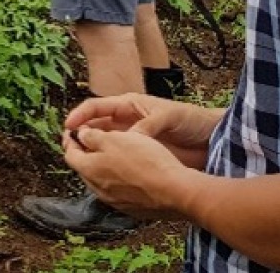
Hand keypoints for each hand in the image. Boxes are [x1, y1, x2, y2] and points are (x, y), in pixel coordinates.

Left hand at [62, 123, 191, 219]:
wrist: (175, 191)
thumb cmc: (145, 161)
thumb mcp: (115, 139)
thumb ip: (92, 137)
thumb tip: (80, 135)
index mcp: (89, 170)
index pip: (70, 154)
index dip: (71, 139)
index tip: (74, 130)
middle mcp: (98, 189)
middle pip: (84, 168)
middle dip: (86, 153)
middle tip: (92, 139)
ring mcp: (115, 202)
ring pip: (101, 180)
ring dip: (102, 166)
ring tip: (113, 153)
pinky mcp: (132, 208)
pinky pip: (118, 191)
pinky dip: (118, 179)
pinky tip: (130, 170)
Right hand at [65, 93, 217, 168]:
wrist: (211, 139)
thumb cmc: (191, 120)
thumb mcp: (169, 117)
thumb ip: (148, 125)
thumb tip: (128, 138)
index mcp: (129, 106)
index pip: (97, 108)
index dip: (80, 115)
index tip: (68, 127)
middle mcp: (126, 122)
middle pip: (95, 126)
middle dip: (79, 135)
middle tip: (68, 147)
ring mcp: (131, 139)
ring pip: (103, 144)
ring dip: (90, 151)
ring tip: (78, 161)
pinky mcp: (139, 155)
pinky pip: (117, 159)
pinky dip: (106, 164)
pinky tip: (100, 173)